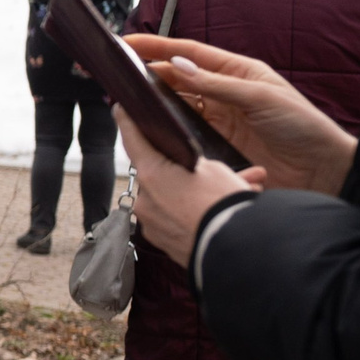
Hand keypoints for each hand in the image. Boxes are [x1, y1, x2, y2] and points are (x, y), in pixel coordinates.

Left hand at [116, 108, 257, 270]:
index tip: (121, 110)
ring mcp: (152, 224)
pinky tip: (223, 210)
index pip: (133, 140)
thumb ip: (195, 164)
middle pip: (159, 174)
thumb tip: (195, 173)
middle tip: (213, 167)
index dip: (128, 122)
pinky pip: (178, 220)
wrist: (235, 250)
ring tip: (238, 189)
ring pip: (174, 199)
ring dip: (198, 194)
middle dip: (185, 171)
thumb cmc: (224, 204)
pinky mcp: (164, 244)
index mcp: (151, 174)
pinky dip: (196, 213)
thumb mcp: (214, 170)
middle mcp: (145, 200)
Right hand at [125, 36, 358, 193]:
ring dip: (153, 103)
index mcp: (237, 72)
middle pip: (177, 78)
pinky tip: (151, 132)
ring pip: (176, 107)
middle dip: (147, 74)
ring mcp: (220, 121)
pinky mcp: (218, 147)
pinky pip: (185, 135)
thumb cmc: (303, 127)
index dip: (156, 47)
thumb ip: (218, 84)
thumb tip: (179, 66)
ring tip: (126, 101)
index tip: (127, 44)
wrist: (324, 171)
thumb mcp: (261, 97)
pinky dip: (167, 131)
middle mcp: (225, 93)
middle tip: (116, 76)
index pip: (189, 53)